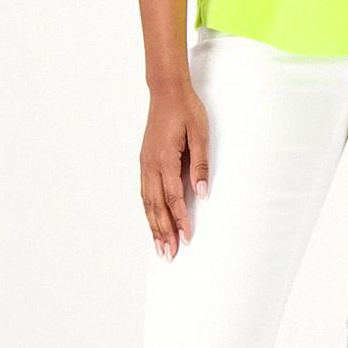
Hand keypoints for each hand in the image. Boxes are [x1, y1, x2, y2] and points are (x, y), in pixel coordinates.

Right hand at [140, 84, 210, 258]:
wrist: (166, 91)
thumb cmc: (186, 110)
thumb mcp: (200, 134)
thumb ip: (200, 164)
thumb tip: (202, 191)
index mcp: (165, 158)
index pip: (173, 197)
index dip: (180, 219)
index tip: (188, 238)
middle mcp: (151, 165)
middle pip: (156, 206)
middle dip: (164, 233)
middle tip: (170, 256)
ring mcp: (145, 164)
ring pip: (147, 203)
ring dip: (154, 227)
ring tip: (160, 248)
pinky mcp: (145, 162)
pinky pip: (145, 193)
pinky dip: (148, 211)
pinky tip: (153, 223)